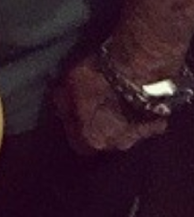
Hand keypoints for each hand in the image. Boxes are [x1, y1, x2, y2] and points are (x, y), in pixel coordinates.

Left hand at [52, 52, 167, 154]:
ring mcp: (139, 136)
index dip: (74, 128)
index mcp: (91, 140)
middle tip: (96, 104)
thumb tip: (58, 106)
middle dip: (99, 125)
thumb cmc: (98, 79)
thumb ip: (62, 101)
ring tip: (115, 99)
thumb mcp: (67, 84)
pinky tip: (134, 98)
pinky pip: (145, 123)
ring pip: (125, 132)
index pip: (77, 143)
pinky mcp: (158, 124)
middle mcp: (116, 145)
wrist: (137, 70)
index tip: (72, 114)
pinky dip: (139, 114)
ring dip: (120, 120)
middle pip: (103, 140)